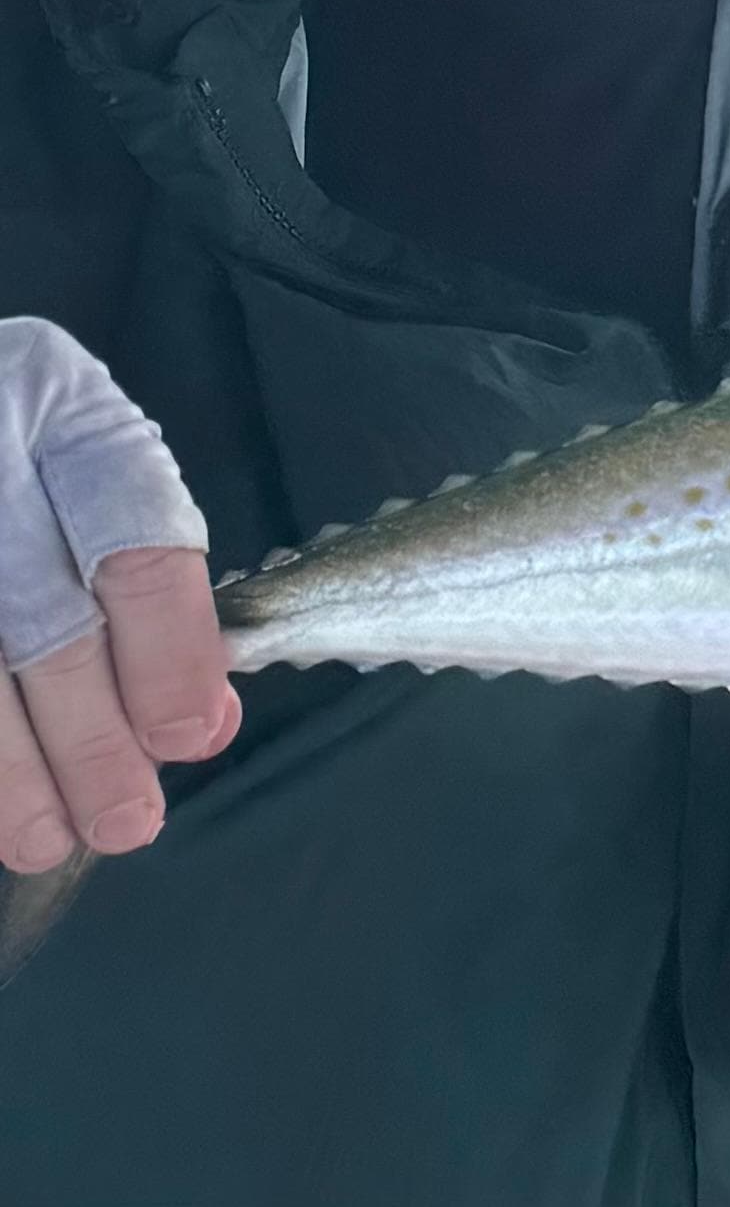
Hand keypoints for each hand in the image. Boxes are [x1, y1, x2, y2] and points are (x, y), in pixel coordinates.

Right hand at [0, 318, 236, 874]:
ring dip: (4, 767)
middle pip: (35, 618)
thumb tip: (196, 719)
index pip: (131, 536)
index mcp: (59, 406)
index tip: (188, 737)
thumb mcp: (90, 468)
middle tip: (125, 821)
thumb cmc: (15, 442)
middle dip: (86, 736)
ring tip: (43, 837)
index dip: (167, 649)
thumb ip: (147, 581)